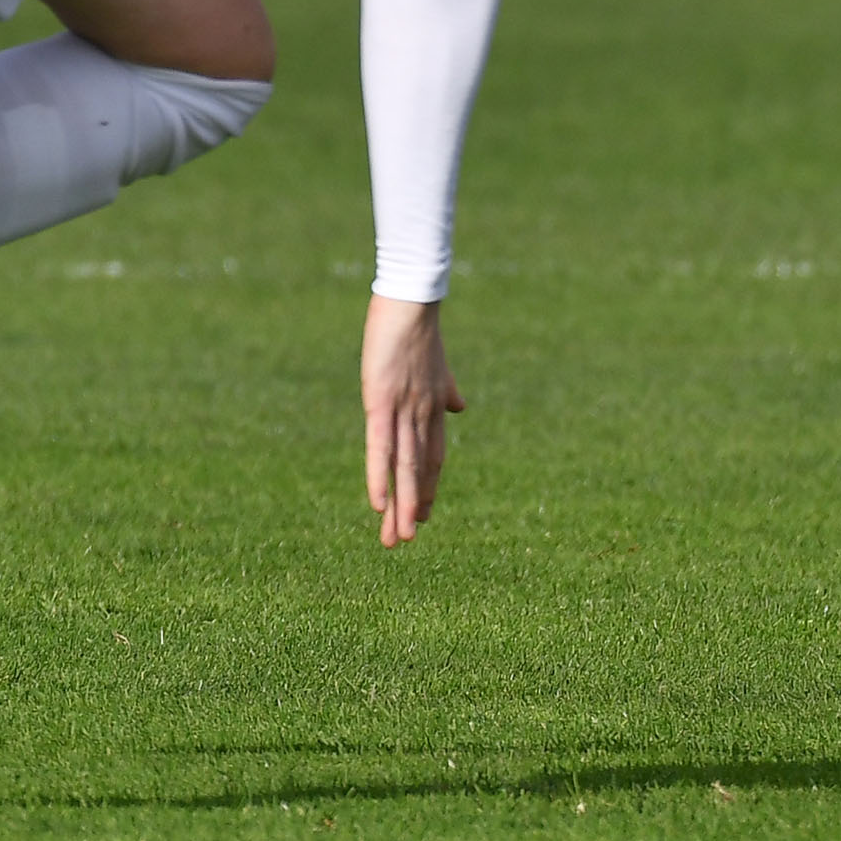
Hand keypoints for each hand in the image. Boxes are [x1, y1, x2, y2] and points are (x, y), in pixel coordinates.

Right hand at [360, 292, 465, 548]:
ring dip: (401, 505)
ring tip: (397, 539)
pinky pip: (381, 447)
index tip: (422, 515)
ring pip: (403, 467)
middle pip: (419, 470)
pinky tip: (380, 505)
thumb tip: (460, 407)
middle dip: (412, 507)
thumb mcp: (436, 364)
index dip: (428, 487)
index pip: (433, 456)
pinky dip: (381, 476)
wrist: (414, 298)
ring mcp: (403, 410)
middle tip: (403, 542)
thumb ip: (448, 389)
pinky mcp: (380, 401)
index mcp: (435, 406)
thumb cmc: (418, 326)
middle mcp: (424, 414)